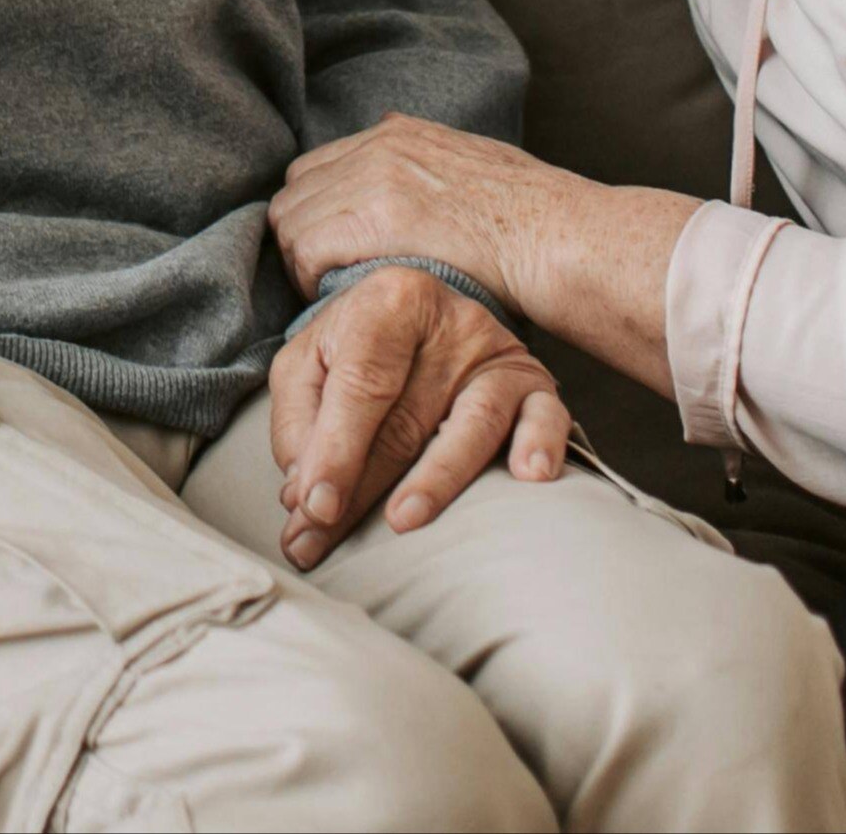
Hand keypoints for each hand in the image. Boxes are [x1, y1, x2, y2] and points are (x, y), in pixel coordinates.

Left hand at [270, 115, 557, 307]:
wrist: (553, 234)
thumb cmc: (526, 218)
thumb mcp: (472, 163)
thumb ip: (427, 161)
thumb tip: (400, 154)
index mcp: (399, 133)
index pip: (316, 168)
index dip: (317, 214)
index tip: (333, 251)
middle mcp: (379, 145)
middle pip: (295, 192)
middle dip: (302, 237)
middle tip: (327, 278)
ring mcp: (374, 177)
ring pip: (291, 223)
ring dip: (303, 262)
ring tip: (334, 293)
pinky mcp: (373, 217)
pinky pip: (306, 251)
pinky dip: (312, 280)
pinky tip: (342, 299)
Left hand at [270, 266, 568, 568]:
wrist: (417, 312)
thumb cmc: (355, 348)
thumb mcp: (308, 363)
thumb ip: (298, 424)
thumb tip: (307, 498)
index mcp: (389, 302)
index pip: (362, 383)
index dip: (335, 450)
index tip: (313, 508)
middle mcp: (449, 321)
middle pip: (407, 418)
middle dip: (363, 491)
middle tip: (324, 543)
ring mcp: (494, 351)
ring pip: (474, 421)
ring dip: (438, 478)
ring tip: (404, 520)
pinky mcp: (531, 379)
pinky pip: (546, 414)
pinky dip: (541, 444)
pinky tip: (530, 475)